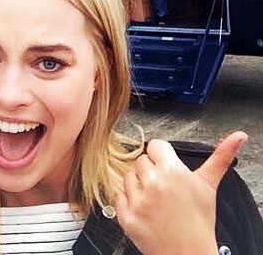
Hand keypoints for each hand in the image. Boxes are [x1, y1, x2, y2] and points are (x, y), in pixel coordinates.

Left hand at [114, 131, 246, 254]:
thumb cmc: (199, 221)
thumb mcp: (209, 185)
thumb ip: (220, 157)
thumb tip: (238, 136)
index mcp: (172, 171)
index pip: (155, 145)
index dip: (162, 157)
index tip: (168, 169)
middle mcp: (153, 183)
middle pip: (141, 161)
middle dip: (151, 173)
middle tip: (165, 190)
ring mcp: (138, 200)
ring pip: (128, 177)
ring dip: (138, 187)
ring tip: (156, 202)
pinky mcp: (127, 216)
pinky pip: (118, 196)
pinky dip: (127, 203)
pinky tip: (144, 211)